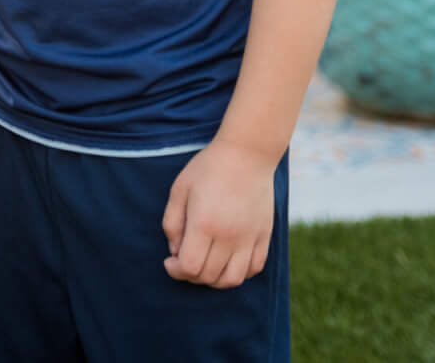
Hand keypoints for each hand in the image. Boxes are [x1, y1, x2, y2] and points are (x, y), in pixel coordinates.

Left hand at [161, 141, 276, 288]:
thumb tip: (175, 251)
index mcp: (204, 224)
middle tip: (184, 261)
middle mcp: (229, 236)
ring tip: (205, 265)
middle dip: (190, 276)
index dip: (175, 271)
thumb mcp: (179, 189)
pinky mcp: (264, 236)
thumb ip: (172, 223)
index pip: (190, 267)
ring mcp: (250, 238)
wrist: (247, 154)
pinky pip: (254, 268)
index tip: (169, 261)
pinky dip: (239, 273)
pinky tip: (227, 262)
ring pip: (233, 280)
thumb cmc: (208, 169)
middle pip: (209, 277)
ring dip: (214, 280)